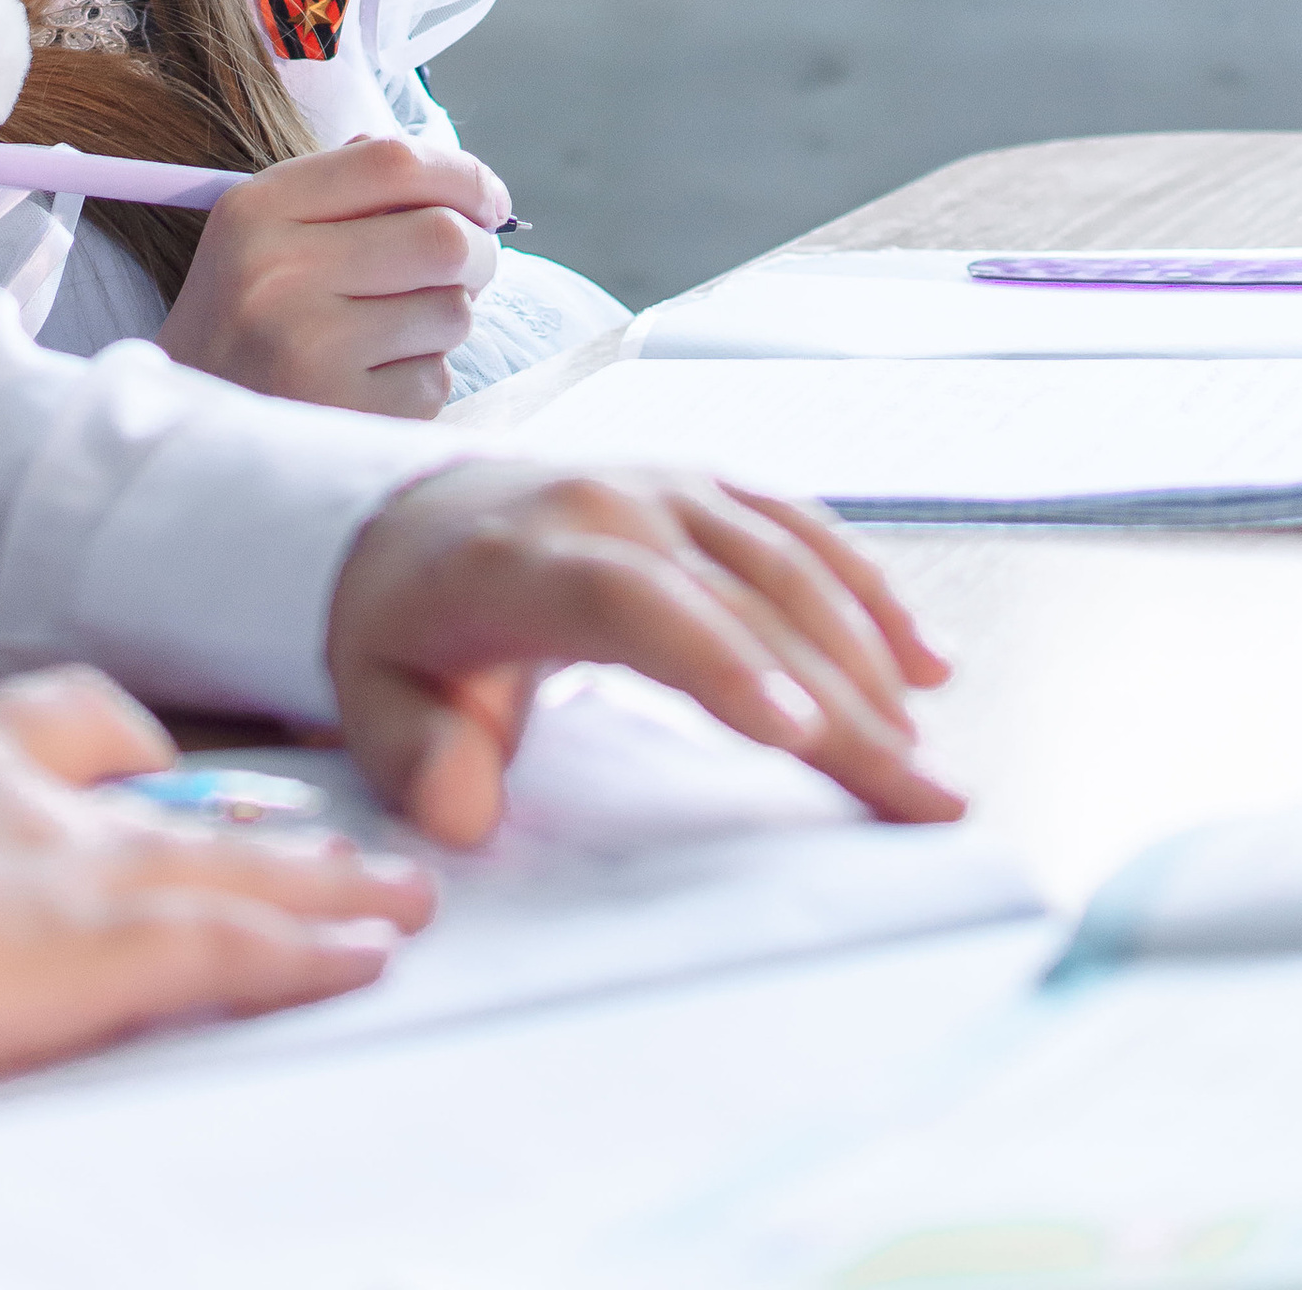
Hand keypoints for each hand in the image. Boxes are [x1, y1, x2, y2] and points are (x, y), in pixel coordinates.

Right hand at [0, 667, 434, 1117]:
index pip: (63, 720)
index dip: (133, 753)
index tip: (173, 778)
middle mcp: (13, 793)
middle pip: (173, 795)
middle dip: (263, 822)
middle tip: (339, 835)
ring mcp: (56, 869)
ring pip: (230, 865)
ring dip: (324, 883)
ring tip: (402, 896)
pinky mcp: (80, 957)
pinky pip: (227, 947)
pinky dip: (307, 950)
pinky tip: (365, 956)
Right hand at [155, 137, 506, 416]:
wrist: (187, 438)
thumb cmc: (245, 323)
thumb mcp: (264, 234)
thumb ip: (348, 189)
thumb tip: (459, 177)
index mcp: (258, 209)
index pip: (394, 161)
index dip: (464, 175)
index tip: (490, 203)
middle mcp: (279, 270)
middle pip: (445, 236)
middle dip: (478, 253)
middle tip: (466, 271)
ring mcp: (309, 346)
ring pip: (453, 311)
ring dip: (445, 322)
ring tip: (395, 334)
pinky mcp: (340, 413)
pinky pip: (434, 381)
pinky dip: (421, 381)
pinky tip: (372, 383)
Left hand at [326, 464, 962, 847]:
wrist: (403, 519)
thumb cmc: (402, 625)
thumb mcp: (375, 698)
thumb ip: (418, 757)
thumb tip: (463, 812)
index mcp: (525, 559)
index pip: (635, 602)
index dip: (719, 660)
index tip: (797, 732)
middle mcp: (608, 504)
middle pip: (743, 598)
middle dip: (840, 700)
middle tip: (920, 797)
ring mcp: (665, 487)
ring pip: (788, 563)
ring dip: (870, 657)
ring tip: (926, 758)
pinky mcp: (704, 489)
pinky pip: (799, 530)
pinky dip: (867, 591)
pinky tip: (926, 661)